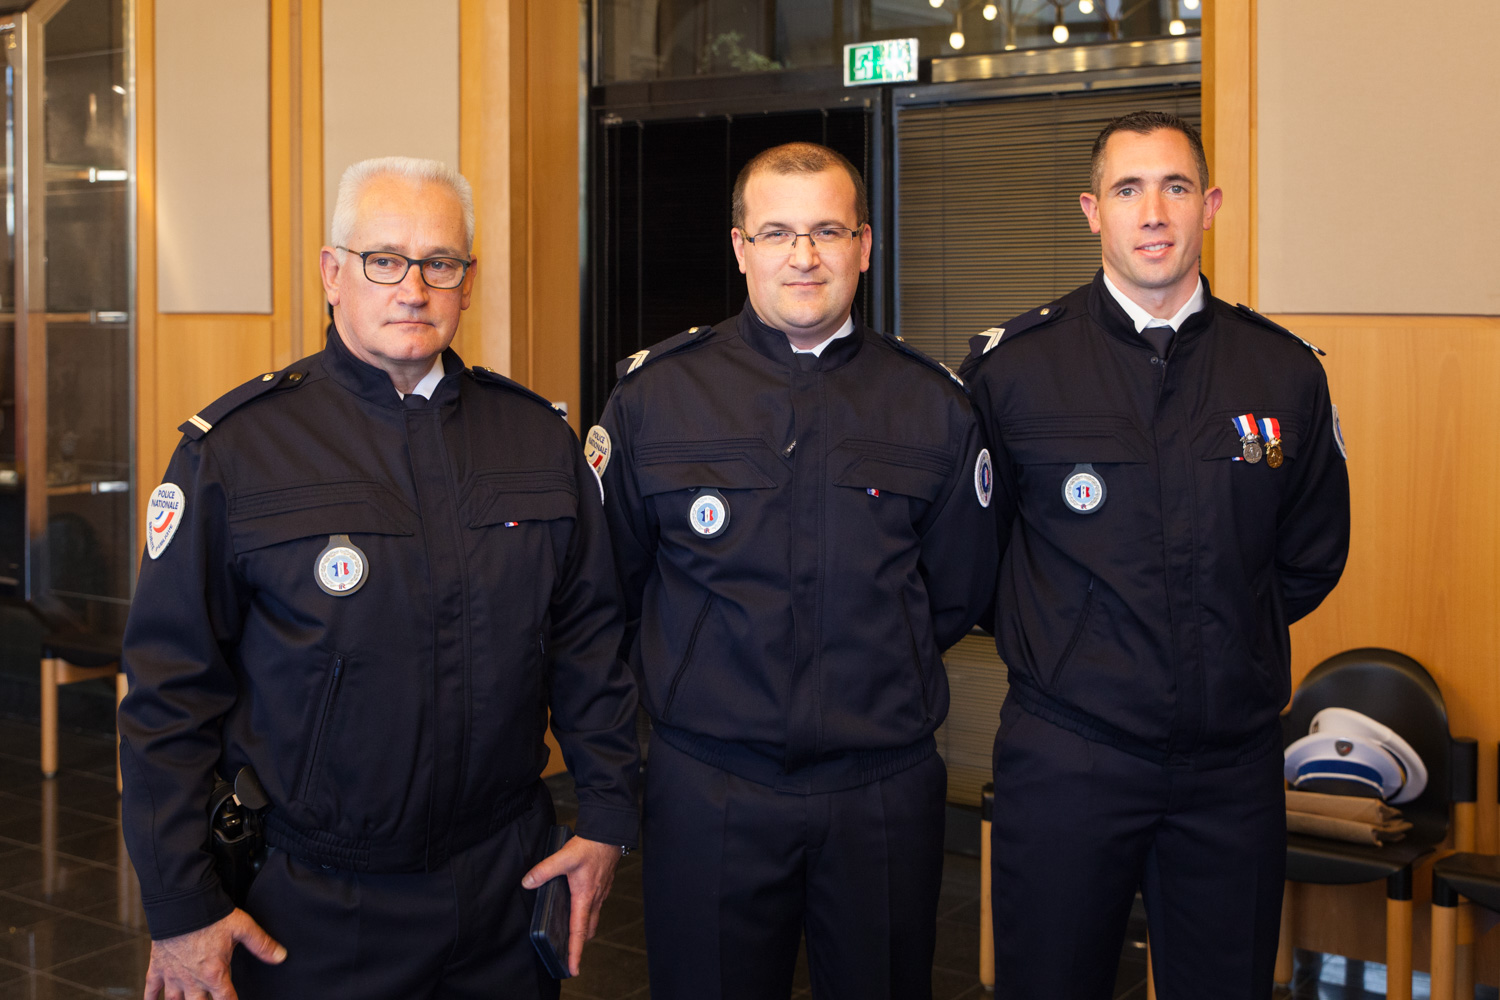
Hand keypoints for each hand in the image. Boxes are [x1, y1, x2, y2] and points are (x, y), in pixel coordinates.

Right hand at [144, 908, 285, 999]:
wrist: (180, 904)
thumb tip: (281, 956)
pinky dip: (150, 999)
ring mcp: (173, 975)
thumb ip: (262, 944)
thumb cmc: (211, 915)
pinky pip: (151, 988)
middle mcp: (192, 979)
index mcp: (214, 973)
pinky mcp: (157, 966)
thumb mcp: (242, 927)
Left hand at [521, 835, 621, 975]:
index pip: (579, 932)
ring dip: (583, 928)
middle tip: (568, 953)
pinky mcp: (603, 885)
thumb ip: (544, 870)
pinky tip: (578, 905)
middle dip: (579, 943)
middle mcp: (595, 898)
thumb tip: (527, 882)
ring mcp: (601, 892)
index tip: (573, 969)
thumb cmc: (590, 845)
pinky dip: (587, 913)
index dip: (575, 953)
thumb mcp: (564, 856)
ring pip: (592, 918)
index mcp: (585, 897)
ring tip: (570, 932)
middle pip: (587, 930)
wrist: (609, 832)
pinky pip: (595, 906)